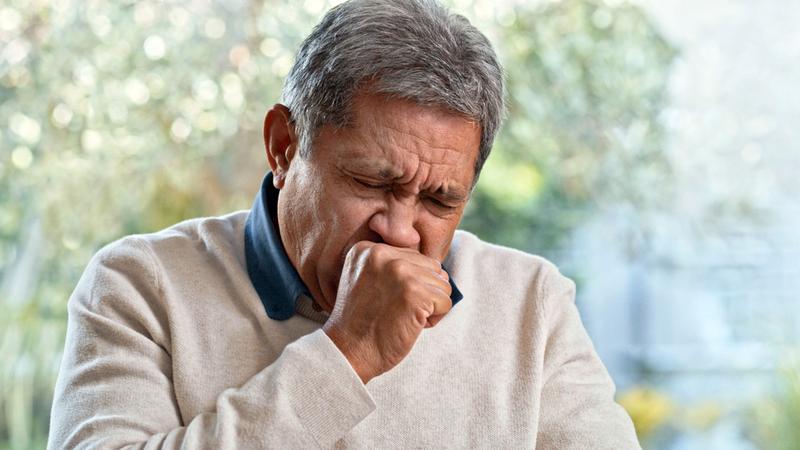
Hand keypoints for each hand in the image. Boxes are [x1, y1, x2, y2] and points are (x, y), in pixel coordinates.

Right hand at [322, 241, 452, 383]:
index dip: (410, 284)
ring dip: (430, 306)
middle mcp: (383, 254)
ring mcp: (400, 272)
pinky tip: (410, 324)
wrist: (347, 352)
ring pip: (443, 285)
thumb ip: (394, 266)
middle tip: (397, 311)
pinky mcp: (414, 293)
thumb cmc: (362, 323)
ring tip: (403, 317)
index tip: (385, 299)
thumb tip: (442, 271)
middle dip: (424, 293)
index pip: (415, 257)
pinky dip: (434, 319)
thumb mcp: (367, 280)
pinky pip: (446, 302)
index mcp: (369, 249)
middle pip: (433, 268)